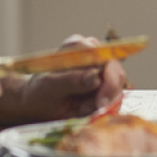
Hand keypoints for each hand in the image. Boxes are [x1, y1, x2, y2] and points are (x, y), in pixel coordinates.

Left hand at [9, 35, 127, 120]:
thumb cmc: (40, 91)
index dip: (105, 77)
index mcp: (78, 47)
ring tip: (83, 108)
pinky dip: (104, 106)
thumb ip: (71, 80)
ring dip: (104, 101)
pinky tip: (87, 109)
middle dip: (108, 93)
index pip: (101, 55)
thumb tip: (94, 76)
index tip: (99, 100)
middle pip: (114, 70)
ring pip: (117, 84)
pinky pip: (115, 94)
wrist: (38, 103)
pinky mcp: (106, 83)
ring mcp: (101, 68)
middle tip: (95, 109)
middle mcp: (93, 53)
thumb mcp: (49, 87)